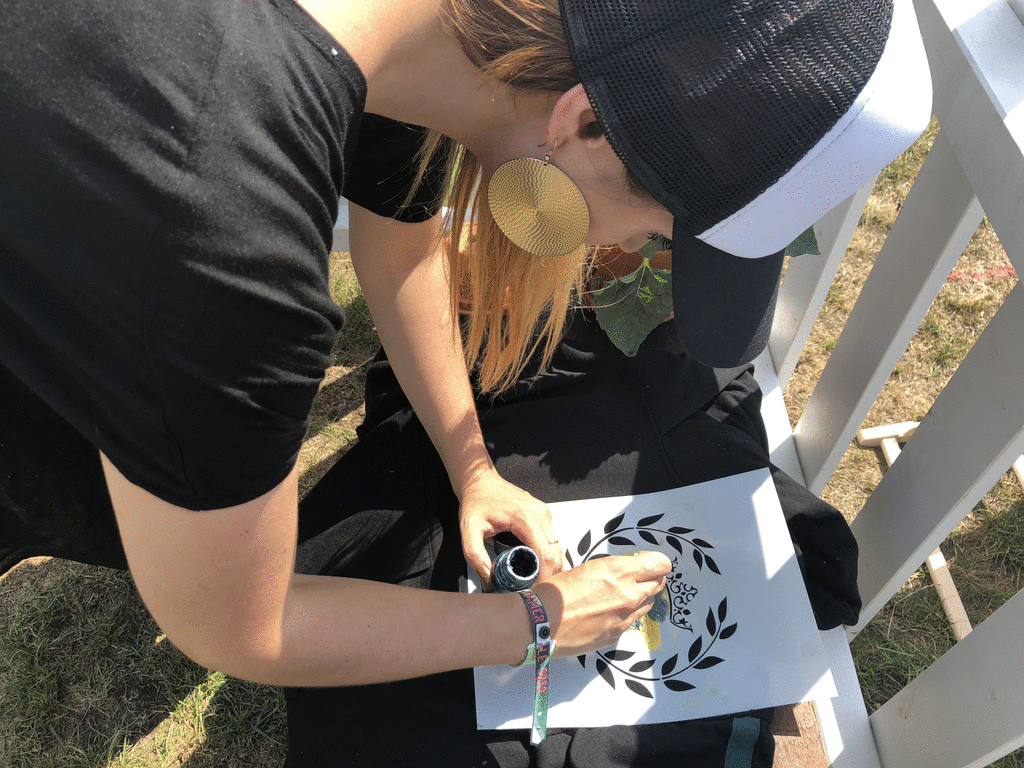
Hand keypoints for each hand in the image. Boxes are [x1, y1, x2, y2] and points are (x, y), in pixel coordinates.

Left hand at [458, 469, 564, 583]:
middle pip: (556, 554)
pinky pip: (553, 541)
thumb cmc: (476, 503)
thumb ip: (474, 554)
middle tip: (535, 593)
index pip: (545, 555)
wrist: (481, 480)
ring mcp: (546, 513)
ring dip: (551, 567)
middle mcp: (541, 514)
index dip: (544, 578)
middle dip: (550, 576)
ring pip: (558, 548)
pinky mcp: (545, 515)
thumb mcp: (468, 529)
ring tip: (535, 582)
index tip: (534, 593)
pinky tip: (538, 568)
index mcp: (525, 518)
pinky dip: (549, 556)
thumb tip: (489, 576)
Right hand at [532, 552, 671, 657]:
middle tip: (635, 576)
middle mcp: (628, 595)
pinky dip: (626, 614)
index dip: (655, 562)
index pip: (660, 564)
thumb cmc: (556, 593)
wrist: (540, 623)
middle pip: (658, 584)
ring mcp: (625, 618)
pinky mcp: (618, 635)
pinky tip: (606, 612)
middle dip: (650, 578)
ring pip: (648, 604)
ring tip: (619, 595)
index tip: (646, 562)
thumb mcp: (589, 567)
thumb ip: (615, 569)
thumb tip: (629, 570)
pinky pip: (632, 621)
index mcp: (620, 572)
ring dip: (641, 597)